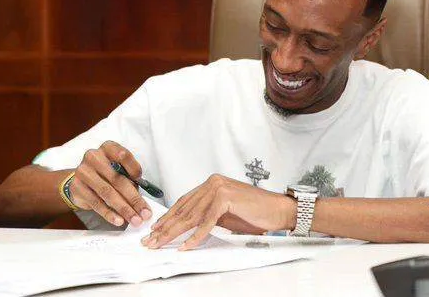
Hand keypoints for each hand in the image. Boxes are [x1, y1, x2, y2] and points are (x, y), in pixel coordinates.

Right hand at [69, 141, 150, 226]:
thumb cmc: (106, 173)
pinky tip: (118, 220)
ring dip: (123, 208)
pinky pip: (96, 203)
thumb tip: (143, 200)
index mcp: (108, 148)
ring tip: (134, 219)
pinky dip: (109, 214)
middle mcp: (94, 157)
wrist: (80, 180)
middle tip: (144, 212)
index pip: (123, 155)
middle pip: (117, 179)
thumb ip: (130, 179)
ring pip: (107, 193)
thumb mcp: (118, 170)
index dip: (134, 168)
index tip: (141, 181)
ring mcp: (83, 172)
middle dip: (133, 198)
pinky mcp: (77, 187)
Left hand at [141, 174, 295, 249]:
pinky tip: (186, 246)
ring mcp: (219, 189)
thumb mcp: (224, 213)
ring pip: (191, 216)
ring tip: (160, 244)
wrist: (277, 210)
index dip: (168, 218)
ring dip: (174, 233)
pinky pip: (206, 222)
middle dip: (165, 228)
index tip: (155, 231)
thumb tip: (185, 226)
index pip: (183, 202)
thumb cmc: (254, 212)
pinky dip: (195, 237)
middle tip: (150, 241)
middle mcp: (213, 183)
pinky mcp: (225, 199)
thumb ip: (205, 214)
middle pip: (184, 210)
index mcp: (211, 183)